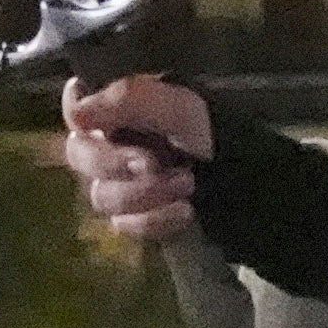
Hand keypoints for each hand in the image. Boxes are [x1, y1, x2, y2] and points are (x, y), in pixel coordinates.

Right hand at [62, 75, 214, 242]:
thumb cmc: (218, 136)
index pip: (75, 110)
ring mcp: (121, 186)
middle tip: (153, 163)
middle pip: (79, 156)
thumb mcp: (181, 108)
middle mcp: (113, 147)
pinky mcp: (136, 220)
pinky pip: (125, 225)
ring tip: (188, 184)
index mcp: (121, 112)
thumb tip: (76, 113)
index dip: (74, 112)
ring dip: (146, 193)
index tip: (89, 122)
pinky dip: (157, 220)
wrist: (254, 186)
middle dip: (115, 162)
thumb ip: (128, 101)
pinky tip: (186, 212)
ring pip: (102, 196)